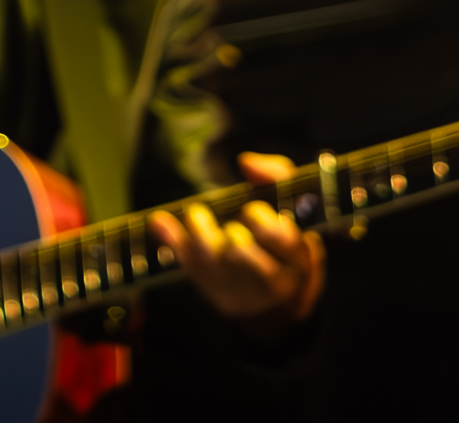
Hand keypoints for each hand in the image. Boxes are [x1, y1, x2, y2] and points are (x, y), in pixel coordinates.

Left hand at [151, 152, 326, 339]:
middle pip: (245, 257)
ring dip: (200, 237)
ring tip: (196, 214)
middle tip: (230, 226)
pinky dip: (174, 243)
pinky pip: (192, 269)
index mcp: (298, 256)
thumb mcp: (291, 203)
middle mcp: (274, 280)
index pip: (284, 243)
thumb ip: (276, 176)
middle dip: (234, 238)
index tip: (252, 210)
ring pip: (214, 266)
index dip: (265, 226)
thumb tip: (247, 163)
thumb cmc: (283, 231)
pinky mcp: (219, 296)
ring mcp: (244, 292)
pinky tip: (160, 222)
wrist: (278, 284)